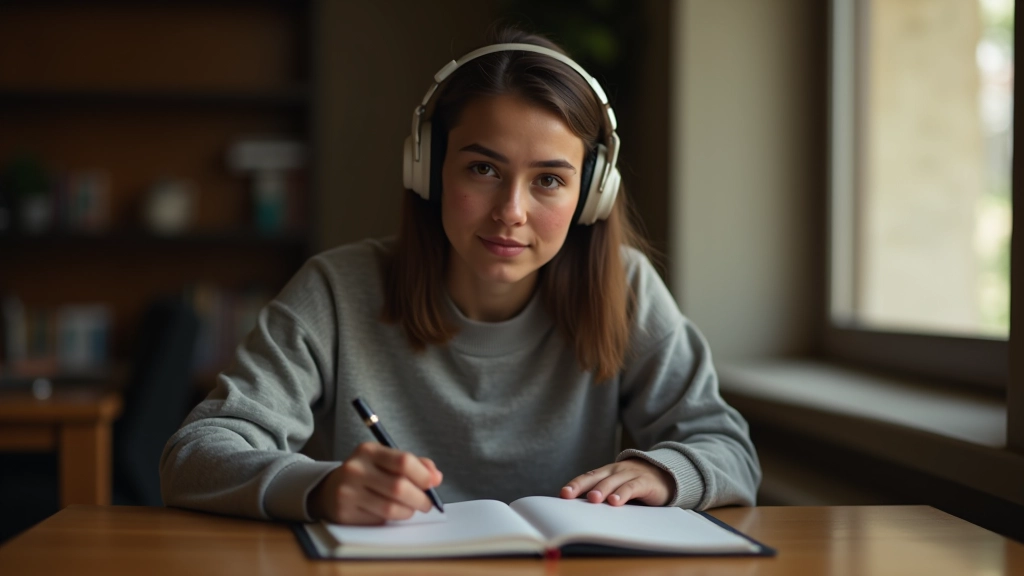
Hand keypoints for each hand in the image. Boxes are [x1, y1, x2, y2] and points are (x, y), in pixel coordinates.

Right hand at [307, 442, 442, 524]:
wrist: (331, 489)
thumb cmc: (368, 473)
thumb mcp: (387, 460)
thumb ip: (415, 464)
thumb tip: (436, 477)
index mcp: (368, 451)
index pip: (403, 461)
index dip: (423, 475)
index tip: (432, 483)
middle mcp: (355, 469)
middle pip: (399, 487)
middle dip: (420, 498)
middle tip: (427, 503)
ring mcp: (348, 492)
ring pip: (391, 507)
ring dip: (408, 511)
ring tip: (411, 508)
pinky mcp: (345, 513)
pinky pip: (379, 519)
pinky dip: (392, 518)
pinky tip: (392, 513)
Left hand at [560, 458, 673, 506]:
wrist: (665, 474)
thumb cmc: (636, 485)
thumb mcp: (618, 488)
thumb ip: (604, 496)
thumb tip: (581, 512)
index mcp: (607, 472)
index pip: (587, 477)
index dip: (575, 485)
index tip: (562, 494)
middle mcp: (616, 471)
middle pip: (595, 477)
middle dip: (581, 486)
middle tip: (568, 495)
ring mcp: (630, 474)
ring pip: (613, 481)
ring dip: (601, 490)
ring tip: (592, 499)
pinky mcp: (645, 482)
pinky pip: (632, 487)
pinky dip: (623, 493)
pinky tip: (615, 501)